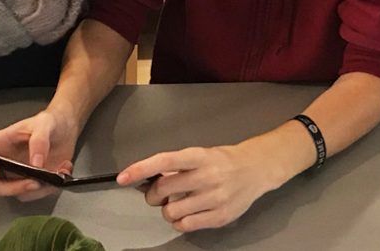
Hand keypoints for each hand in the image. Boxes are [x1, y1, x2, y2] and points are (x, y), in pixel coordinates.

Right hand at [0, 109, 77, 201]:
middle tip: (33, 182)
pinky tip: (62, 170)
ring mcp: (16, 176)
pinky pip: (35, 194)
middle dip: (11, 188)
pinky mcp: (32, 184)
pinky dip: (50, 187)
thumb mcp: (44, 123)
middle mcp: (2, 163)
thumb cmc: (48, 122)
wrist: (66, 129)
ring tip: (57, 171)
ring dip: (36, 189)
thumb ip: (39, 141)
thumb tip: (35, 165)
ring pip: (15, 194)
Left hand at [117, 145, 275, 231]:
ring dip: (167, 210)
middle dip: (154, 194)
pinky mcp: (221, 216)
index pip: (165, 161)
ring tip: (177, 203)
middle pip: (164, 189)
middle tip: (159, 193)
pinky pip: (186, 225)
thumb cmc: (222, 161)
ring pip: (172, 211)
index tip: (123, 177)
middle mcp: (207, 176)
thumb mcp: (200, 154)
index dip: (141, 169)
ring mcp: (215, 198)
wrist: (256, 169)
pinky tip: (187, 213)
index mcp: (199, 156)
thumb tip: (147, 179)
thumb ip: (177, 167)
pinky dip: (179, 221)